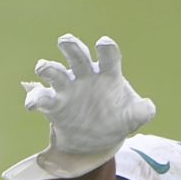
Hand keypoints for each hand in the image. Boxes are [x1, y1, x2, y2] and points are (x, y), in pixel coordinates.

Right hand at [3, 34, 155, 179]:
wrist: (97, 138)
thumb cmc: (117, 118)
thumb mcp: (132, 117)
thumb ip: (142, 112)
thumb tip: (149, 108)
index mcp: (108, 74)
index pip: (109, 56)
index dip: (106, 48)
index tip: (103, 43)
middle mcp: (86, 75)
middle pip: (78, 55)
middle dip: (72, 47)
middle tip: (66, 41)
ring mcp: (68, 88)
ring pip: (56, 71)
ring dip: (48, 67)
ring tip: (43, 68)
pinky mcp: (54, 103)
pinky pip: (42, 97)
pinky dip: (35, 98)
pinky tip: (31, 105)